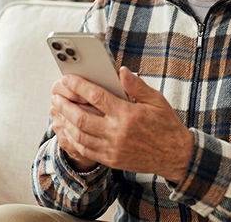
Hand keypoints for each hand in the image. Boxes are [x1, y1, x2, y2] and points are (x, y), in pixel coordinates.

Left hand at [50, 67, 193, 182]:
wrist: (175, 156)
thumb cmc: (166, 125)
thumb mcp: (156, 100)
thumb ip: (136, 85)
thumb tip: (121, 71)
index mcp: (128, 115)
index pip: (97, 97)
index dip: (79, 86)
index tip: (67, 79)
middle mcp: (117, 133)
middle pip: (82, 118)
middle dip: (65, 105)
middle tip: (56, 95)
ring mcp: (112, 149)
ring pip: (79, 135)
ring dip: (65, 122)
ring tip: (57, 111)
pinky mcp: (111, 160)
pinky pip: (85, 150)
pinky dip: (72, 140)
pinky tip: (66, 130)